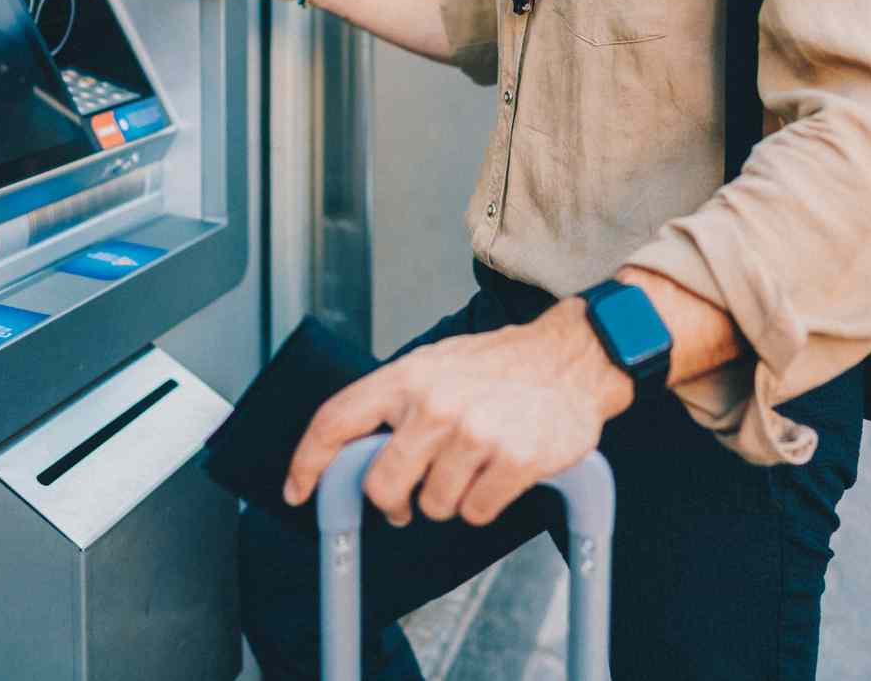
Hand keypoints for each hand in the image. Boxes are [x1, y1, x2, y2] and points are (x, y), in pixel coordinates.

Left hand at [283, 300, 634, 526]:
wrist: (572, 357)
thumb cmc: (500, 366)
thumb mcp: (435, 365)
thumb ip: (394, 403)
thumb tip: (351, 451)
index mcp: (407, 377)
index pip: (336, 421)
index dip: (308, 463)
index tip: (298, 490)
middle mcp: (435, 403)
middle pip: (381, 485)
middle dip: (392, 502)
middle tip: (408, 499)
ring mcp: (475, 433)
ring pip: (433, 505)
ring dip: (449, 497)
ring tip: (472, 463)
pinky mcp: (514, 460)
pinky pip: (476, 513)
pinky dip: (484, 503)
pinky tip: (498, 472)